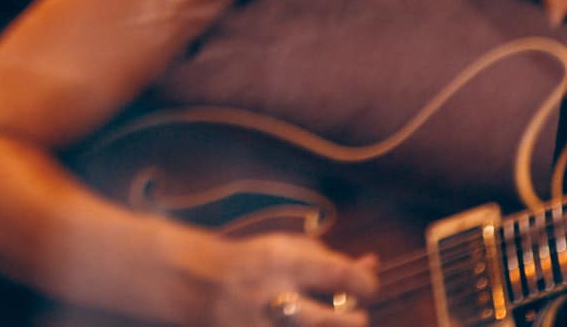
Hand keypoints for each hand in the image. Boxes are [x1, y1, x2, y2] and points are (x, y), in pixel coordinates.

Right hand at [200, 233, 374, 326]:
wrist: (193, 281)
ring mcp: (261, 325)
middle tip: (353, 316)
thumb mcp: (285, 248)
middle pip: (337, 323)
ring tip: (328, 320)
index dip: (367, 284)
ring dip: (331, 326)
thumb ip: (328, 257)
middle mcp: (273, 295)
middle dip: (357, 321)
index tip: (362, 288)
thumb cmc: (251, 263)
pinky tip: (300, 325)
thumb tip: (373, 265)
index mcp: (282, 262)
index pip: (344, 275)